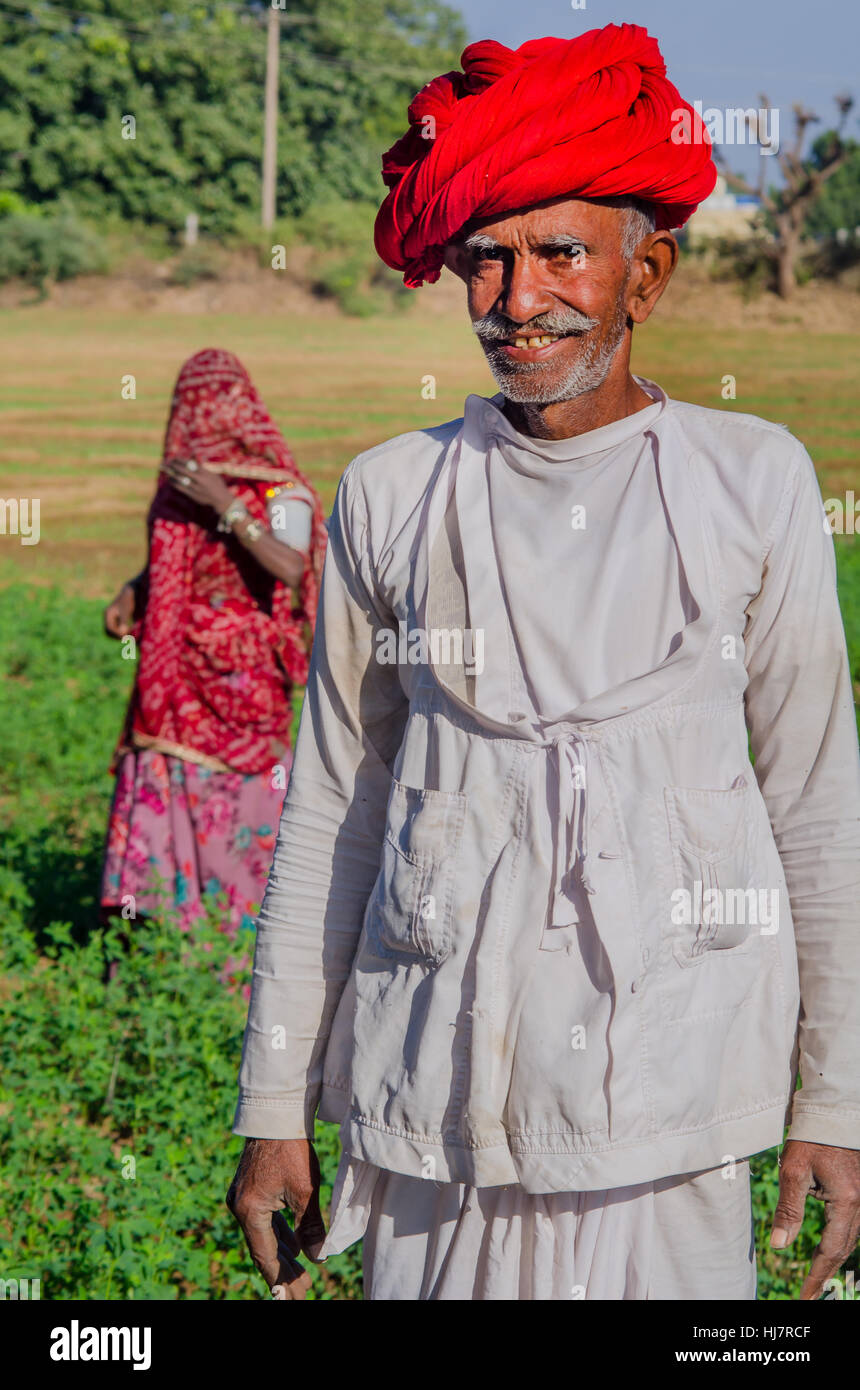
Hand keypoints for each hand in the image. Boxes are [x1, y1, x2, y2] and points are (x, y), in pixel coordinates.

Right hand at [104, 581, 135, 638]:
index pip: (109, 628)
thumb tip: (122, 632)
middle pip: (108, 631)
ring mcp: (111, 618)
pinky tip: (129, 632)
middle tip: (127, 638)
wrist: (131, 592)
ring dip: (118, 635)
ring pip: (111, 631)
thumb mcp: (126, 610)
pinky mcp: (116, 619)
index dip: (117, 634)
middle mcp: (107, 617)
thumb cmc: (129, 600)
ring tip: (129, 635)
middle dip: (117, 636)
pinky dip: (121, 632)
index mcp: (108, 614)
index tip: (126, 636)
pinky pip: (116, 629)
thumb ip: (123, 621)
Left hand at [164, 457, 233, 513]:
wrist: (221, 499)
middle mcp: (200, 480)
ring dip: (172, 474)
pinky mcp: (193, 495)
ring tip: (166, 471)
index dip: (181, 460)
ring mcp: (196, 488)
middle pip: (184, 470)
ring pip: (180, 479)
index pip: (190, 464)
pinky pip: (181, 488)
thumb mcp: (212, 474)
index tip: (175, 458)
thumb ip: (202, 468)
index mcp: (205, 473)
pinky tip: (170, 480)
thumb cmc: (217, 484)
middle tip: (168, 462)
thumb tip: (191, 459)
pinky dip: (174, 483)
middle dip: (174, 465)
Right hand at [226, 1138, 326, 1300]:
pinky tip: (291, 1246)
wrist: (276, 1113)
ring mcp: (242, 1197)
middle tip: (302, 1290)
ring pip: (263, 1235)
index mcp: (249, 1210)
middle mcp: (239, 1206)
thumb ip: (310, 1227)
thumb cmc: (291, 1149)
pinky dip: (278, 1234)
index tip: (296, 1295)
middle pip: (262, 1249)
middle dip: (283, 1271)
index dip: (281, 1278)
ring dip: (281, 1254)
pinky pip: (263, 1220)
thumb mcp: (305, 1191)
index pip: (265, 1255)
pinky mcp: (249, 1188)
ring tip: (299, 1273)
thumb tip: (317, 1257)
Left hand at [771, 1140, 859, 1298]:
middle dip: (826, 1271)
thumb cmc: (811, 1136)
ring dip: (834, 1256)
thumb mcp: (793, 1169)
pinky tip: (829, 1245)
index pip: (831, 1250)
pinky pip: (853, 1222)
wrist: (834, 1109)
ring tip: (816, 1275)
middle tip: (809, 1292)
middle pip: (845, 1247)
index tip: (804, 1296)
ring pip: (851, 1236)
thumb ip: (788, 1209)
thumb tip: (779, 1245)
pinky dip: (841, 1238)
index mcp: (846, 1200)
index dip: (816, 1276)